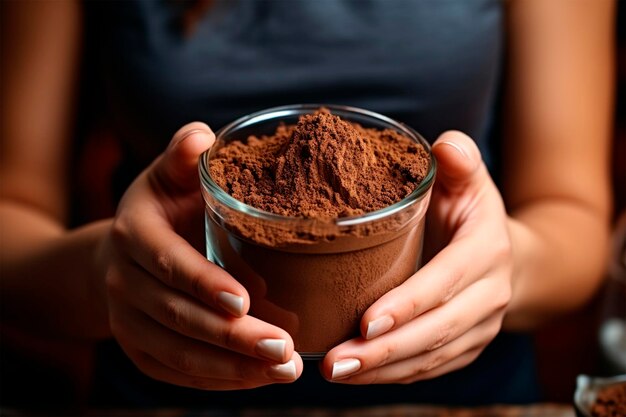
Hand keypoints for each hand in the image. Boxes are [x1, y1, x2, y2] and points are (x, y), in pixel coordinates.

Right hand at [98, 123, 302, 389]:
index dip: (202, 283)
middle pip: (178, 317)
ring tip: (285, 369)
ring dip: (232, 367)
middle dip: (231, 337)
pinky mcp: (141, 349)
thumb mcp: (169, 176)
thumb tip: (201, 134)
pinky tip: (258, 378)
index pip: (168, 263)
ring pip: (179, 353)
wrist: (128, 252)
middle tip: (283, 348)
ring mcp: (129, 321)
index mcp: (134, 234)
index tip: (244, 301)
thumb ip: (184, 157)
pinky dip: (218, 381)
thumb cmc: (164, 209)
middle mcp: (124, 282)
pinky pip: (177, 374)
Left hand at [322, 131, 512, 382]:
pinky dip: (395, 375)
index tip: (365, 322)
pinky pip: (432, 368)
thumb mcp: (469, 180)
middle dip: (384, 350)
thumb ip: (459, 160)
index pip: (444, 282)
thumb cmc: (471, 212)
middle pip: (436, 331)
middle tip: (335, 361)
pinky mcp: (467, 347)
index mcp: (485, 250)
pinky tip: (359, 375)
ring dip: (383, 370)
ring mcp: (481, 327)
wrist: (505, 253)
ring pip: (432, 357)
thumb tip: (445, 145)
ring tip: (336, 372)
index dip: (407, 304)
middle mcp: (489, 295)